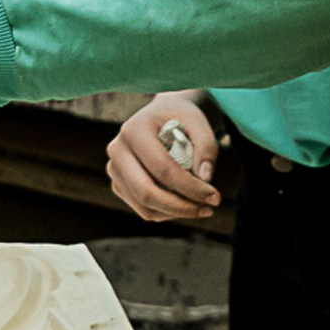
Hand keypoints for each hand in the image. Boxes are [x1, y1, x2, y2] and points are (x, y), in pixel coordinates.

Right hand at [106, 92, 220, 220]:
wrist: (161, 116)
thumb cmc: (179, 117)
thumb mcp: (198, 121)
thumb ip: (206, 146)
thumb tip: (205, 178)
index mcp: (133, 131)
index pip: (162, 168)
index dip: (190, 187)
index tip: (215, 197)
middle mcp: (117, 151)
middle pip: (146, 192)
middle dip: (181, 207)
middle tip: (208, 210)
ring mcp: (114, 169)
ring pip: (144, 206)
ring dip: (176, 213)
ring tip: (200, 207)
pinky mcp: (118, 184)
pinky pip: (143, 209)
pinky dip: (167, 212)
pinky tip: (185, 202)